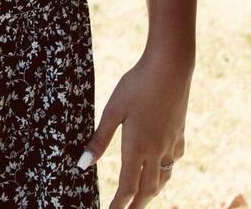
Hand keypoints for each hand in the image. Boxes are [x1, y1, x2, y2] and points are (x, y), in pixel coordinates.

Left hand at [76, 50, 193, 207]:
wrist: (170, 67)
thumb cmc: (137, 85)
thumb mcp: (113, 109)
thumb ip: (99, 139)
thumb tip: (82, 164)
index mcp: (137, 148)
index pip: (128, 187)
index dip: (119, 204)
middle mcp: (156, 151)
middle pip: (148, 188)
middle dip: (137, 204)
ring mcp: (171, 142)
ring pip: (163, 177)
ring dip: (153, 191)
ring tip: (144, 197)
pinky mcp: (179, 131)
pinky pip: (174, 159)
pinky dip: (167, 169)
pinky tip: (164, 165)